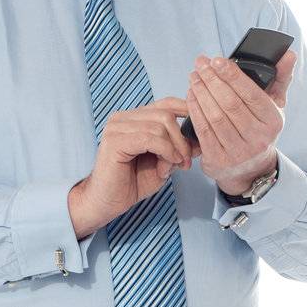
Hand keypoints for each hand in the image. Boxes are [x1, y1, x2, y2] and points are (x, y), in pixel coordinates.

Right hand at [68, 97, 192, 236]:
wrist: (106, 203)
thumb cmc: (130, 184)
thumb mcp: (163, 164)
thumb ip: (178, 150)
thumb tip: (199, 142)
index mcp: (134, 119)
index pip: (165, 104)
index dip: (185, 110)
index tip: (200, 126)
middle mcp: (123, 118)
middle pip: (165, 115)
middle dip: (182, 139)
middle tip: (185, 162)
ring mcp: (117, 127)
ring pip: (159, 127)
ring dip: (173, 149)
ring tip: (172, 167)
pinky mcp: (115, 140)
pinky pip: (149, 138)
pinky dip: (164, 151)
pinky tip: (166, 165)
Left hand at [184, 50, 296, 191]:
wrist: (251, 170)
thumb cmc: (261, 130)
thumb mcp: (275, 106)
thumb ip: (281, 78)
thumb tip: (289, 54)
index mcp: (273, 122)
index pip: (251, 94)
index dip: (232, 75)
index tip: (217, 60)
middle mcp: (257, 139)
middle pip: (230, 103)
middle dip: (212, 79)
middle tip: (200, 63)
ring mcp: (237, 152)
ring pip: (214, 116)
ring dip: (201, 92)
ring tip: (194, 76)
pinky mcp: (218, 159)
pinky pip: (203, 130)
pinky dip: (195, 109)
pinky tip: (191, 95)